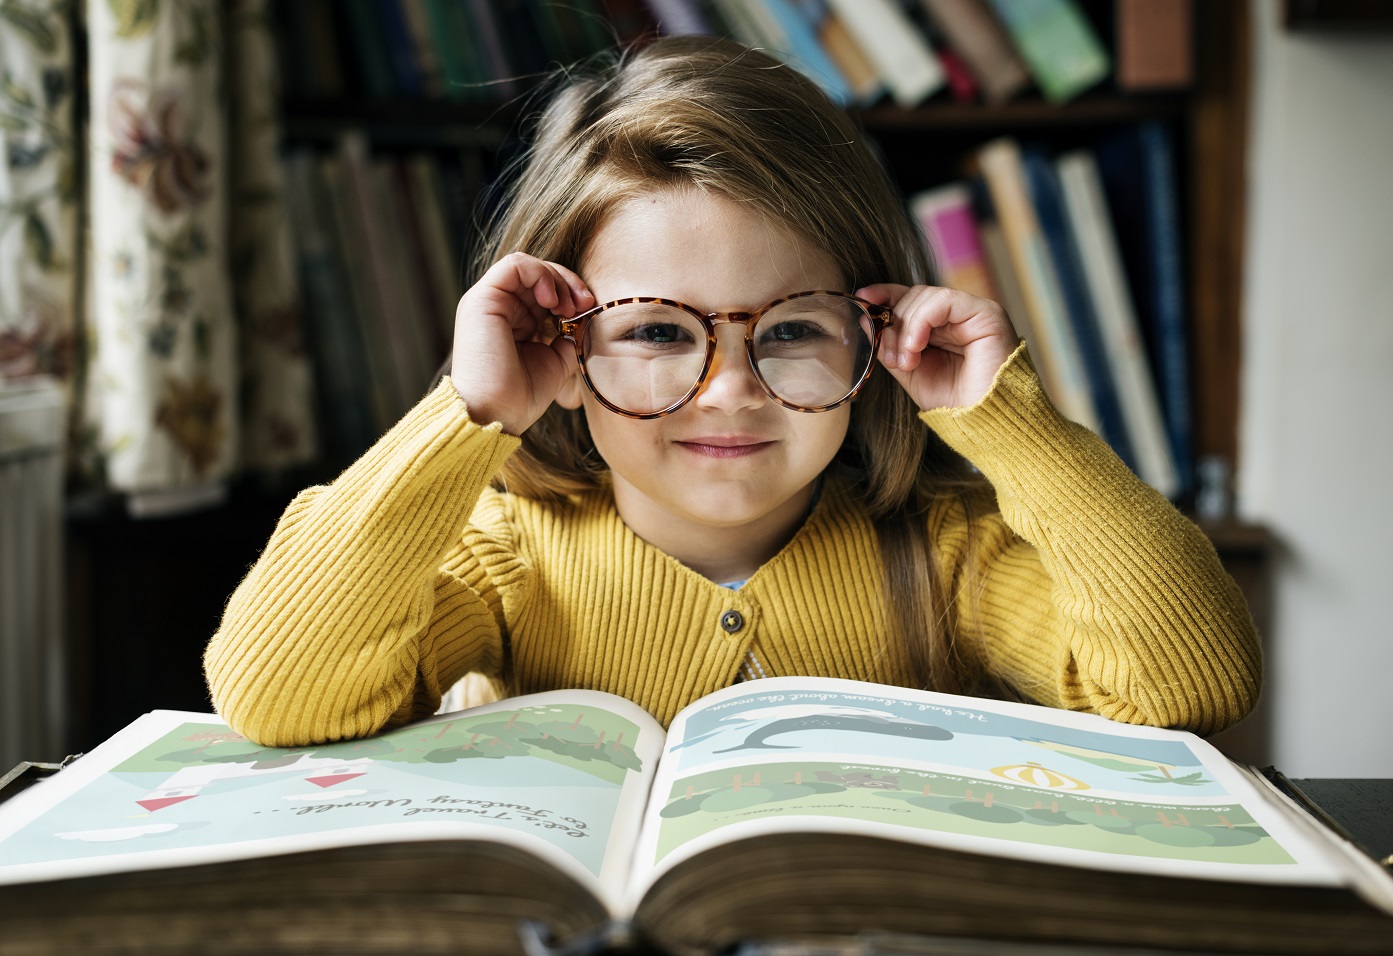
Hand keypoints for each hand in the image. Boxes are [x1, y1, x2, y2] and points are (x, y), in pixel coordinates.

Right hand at [450, 253, 592, 434]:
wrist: (495, 415)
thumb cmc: (520, 398)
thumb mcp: (555, 361)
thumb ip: (567, 337)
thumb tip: (583, 320)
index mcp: (514, 322)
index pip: (544, 290)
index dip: (570, 293)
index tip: (588, 310)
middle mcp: (498, 308)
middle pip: (538, 275)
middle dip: (568, 284)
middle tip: (585, 304)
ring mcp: (488, 302)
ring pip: (528, 266)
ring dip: (557, 278)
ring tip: (569, 305)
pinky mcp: (482, 299)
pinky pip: (515, 265)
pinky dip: (540, 274)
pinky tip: (552, 299)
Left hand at [856, 284, 1018, 410]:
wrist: (982, 423)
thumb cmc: (951, 402)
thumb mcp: (910, 371)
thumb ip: (892, 345)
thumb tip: (868, 320)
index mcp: (942, 327)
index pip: (910, 299)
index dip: (885, 294)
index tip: (863, 299)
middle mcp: (958, 316)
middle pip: (913, 296)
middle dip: (893, 325)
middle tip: (892, 359)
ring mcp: (973, 312)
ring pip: (925, 296)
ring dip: (906, 329)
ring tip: (908, 361)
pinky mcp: (986, 313)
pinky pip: (943, 300)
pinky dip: (921, 321)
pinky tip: (916, 346)